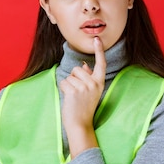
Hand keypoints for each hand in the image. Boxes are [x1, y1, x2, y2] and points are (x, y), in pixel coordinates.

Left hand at [59, 36, 105, 156]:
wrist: (80, 124)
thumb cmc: (83, 108)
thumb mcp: (90, 92)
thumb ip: (88, 78)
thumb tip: (85, 64)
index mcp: (99, 83)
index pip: (101, 64)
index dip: (99, 51)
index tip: (97, 39)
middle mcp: (93, 84)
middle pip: (78, 69)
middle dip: (74, 78)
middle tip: (77, 93)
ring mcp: (84, 87)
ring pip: (69, 76)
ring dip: (68, 85)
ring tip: (73, 98)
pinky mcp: (74, 91)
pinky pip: (63, 82)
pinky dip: (63, 89)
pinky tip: (68, 99)